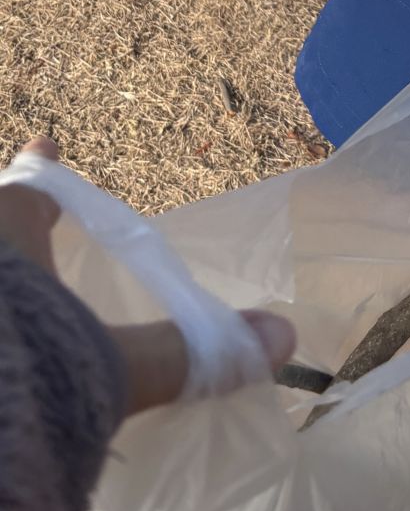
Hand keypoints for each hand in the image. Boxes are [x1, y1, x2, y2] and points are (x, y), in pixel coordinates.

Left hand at [0, 138, 294, 417]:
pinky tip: (8, 361)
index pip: (28, 192)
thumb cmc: (21, 364)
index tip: (46, 144)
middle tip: (34, 234)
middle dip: (12, 229)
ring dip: (8, 283)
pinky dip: (0, 334)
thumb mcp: (108, 367)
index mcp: (7, 238)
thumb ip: (187, 354)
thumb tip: (280, 337)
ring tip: (21, 294)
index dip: (42, 173)